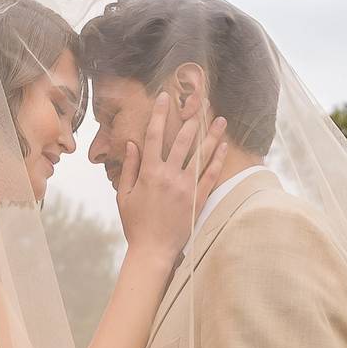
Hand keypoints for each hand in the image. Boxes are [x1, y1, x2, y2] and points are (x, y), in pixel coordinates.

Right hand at [117, 91, 227, 259]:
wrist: (153, 250)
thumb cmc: (135, 224)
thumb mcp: (124, 195)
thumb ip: (129, 168)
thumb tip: (132, 144)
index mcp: (149, 173)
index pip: (154, 136)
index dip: (159, 115)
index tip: (164, 98)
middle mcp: (169, 176)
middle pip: (182, 140)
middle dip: (191, 119)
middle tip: (199, 102)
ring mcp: (186, 187)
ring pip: (201, 155)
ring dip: (211, 135)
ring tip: (220, 120)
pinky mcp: (198, 199)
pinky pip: (210, 175)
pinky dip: (217, 160)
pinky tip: (223, 147)